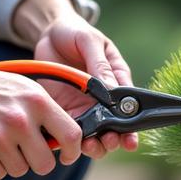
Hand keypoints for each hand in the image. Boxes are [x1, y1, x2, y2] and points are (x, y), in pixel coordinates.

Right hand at [0, 26, 82, 179]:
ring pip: (20, 170)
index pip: (72, 135)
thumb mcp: (27, 91)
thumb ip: (47, 113)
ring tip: (2, 143)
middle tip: (28, 153)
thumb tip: (66, 141)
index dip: (73, 152)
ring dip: (13, 163)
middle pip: (45, 164)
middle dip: (38, 163)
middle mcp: (21, 119)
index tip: (67, 156)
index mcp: (39, 102)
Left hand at [34, 13, 138, 161]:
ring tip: (92, 146)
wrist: (48, 33)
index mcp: (117, 78)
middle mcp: (103, 97)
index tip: (131, 138)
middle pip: (114, 125)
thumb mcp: (90, 42)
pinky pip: (70, 128)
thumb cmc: (75, 32)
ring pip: (94, 132)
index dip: (132, 125)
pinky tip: (70, 144)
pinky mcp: (64, 108)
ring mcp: (84, 105)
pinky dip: (71, 139)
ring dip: (95, 143)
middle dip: (114, 138)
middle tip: (110, 142)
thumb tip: (112, 89)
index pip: (129, 105)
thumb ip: (99, 64)